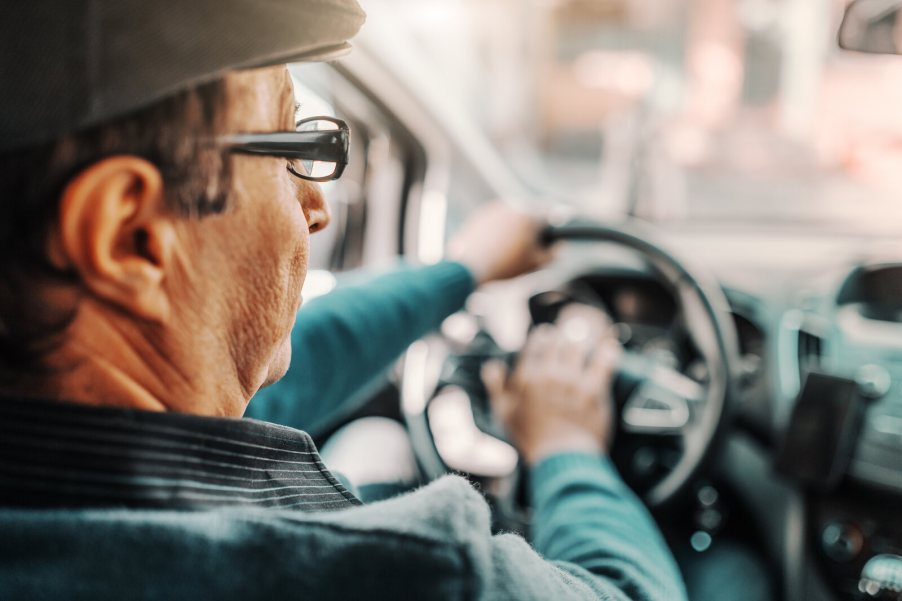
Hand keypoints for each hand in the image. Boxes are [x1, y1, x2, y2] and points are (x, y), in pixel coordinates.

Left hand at [447, 202, 552, 284]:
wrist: (469, 267)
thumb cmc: (504, 266)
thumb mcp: (534, 264)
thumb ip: (552, 254)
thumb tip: (558, 246)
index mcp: (529, 216)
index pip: (548, 215)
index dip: (553, 225)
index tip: (553, 234)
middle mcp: (512, 207)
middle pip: (529, 216)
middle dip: (531, 229)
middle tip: (528, 248)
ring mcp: (493, 211)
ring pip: (511, 219)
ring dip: (513, 230)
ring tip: (509, 251)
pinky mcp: (478, 217)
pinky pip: (494, 222)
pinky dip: (497, 232)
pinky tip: (494, 248)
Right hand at [482, 306, 619, 465]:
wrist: (560, 459)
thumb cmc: (531, 437)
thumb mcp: (504, 413)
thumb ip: (496, 387)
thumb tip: (491, 366)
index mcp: (526, 377)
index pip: (535, 343)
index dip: (543, 336)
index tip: (547, 335)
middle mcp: (548, 374)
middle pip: (558, 340)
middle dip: (563, 335)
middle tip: (567, 336)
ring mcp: (572, 381)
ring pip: (579, 345)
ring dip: (583, 339)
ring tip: (586, 338)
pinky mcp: (594, 389)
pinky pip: (604, 360)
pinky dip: (608, 351)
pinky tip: (610, 348)